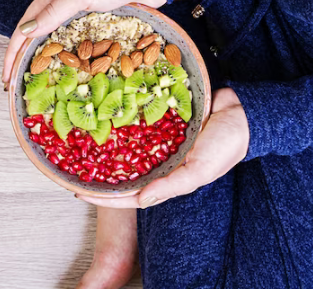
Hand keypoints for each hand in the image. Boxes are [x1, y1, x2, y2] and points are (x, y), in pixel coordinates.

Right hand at [2, 0, 164, 82]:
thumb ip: (55, 11)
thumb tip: (26, 31)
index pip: (25, 27)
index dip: (13, 52)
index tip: (7, 75)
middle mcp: (63, 5)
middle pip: (37, 37)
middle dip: (25, 60)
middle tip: (17, 85)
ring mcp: (80, 17)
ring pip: (56, 43)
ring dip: (46, 62)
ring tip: (38, 84)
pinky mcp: (97, 25)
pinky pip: (77, 45)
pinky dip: (70, 60)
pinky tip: (68, 73)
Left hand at [78, 88, 249, 208]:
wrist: (243, 112)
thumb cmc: (226, 145)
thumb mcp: (199, 169)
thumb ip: (171, 185)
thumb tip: (141, 200)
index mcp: (168, 180)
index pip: (129, 196)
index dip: (103, 198)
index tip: (78, 192)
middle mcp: (160, 164)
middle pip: (121, 176)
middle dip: (97, 177)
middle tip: (69, 170)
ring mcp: (159, 145)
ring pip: (125, 152)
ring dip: (104, 153)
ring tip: (80, 149)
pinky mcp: (160, 123)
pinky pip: (135, 129)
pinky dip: (120, 129)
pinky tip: (103, 124)